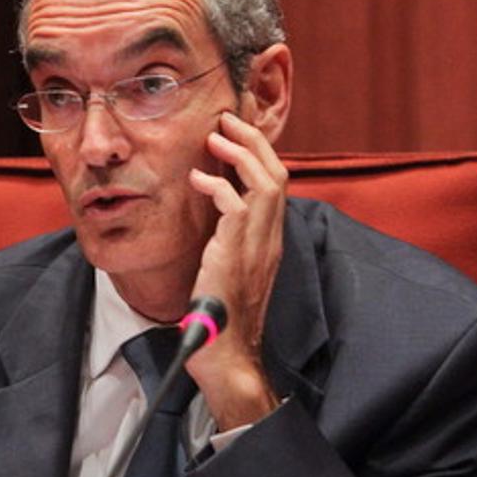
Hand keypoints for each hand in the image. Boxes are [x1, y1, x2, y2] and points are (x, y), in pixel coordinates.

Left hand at [185, 112, 287, 429]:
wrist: (227, 357)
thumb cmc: (220, 318)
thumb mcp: (228, 271)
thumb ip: (226, 243)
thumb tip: (209, 218)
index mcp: (269, 241)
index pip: (277, 183)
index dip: (260, 153)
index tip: (237, 132)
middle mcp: (270, 239)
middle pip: (278, 173)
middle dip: (255, 140)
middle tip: (228, 119)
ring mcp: (257, 247)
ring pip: (266, 183)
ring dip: (241, 154)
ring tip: (217, 135)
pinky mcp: (237, 255)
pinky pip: (236, 207)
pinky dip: (219, 186)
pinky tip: (198, 179)